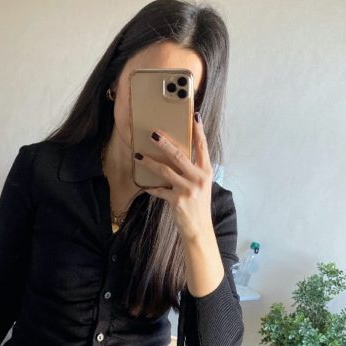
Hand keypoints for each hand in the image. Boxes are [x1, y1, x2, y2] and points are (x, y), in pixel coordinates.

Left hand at [134, 112, 213, 242]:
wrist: (199, 229)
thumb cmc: (199, 205)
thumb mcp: (202, 186)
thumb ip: (194, 171)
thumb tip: (179, 156)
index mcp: (206, 172)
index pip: (202, 147)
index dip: (198, 131)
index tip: (194, 116)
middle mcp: (198, 178)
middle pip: (179, 155)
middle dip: (164, 143)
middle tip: (153, 133)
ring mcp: (187, 189)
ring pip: (165, 170)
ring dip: (149, 162)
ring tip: (138, 155)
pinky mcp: (176, 200)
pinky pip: (159, 190)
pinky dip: (150, 188)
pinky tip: (143, 185)